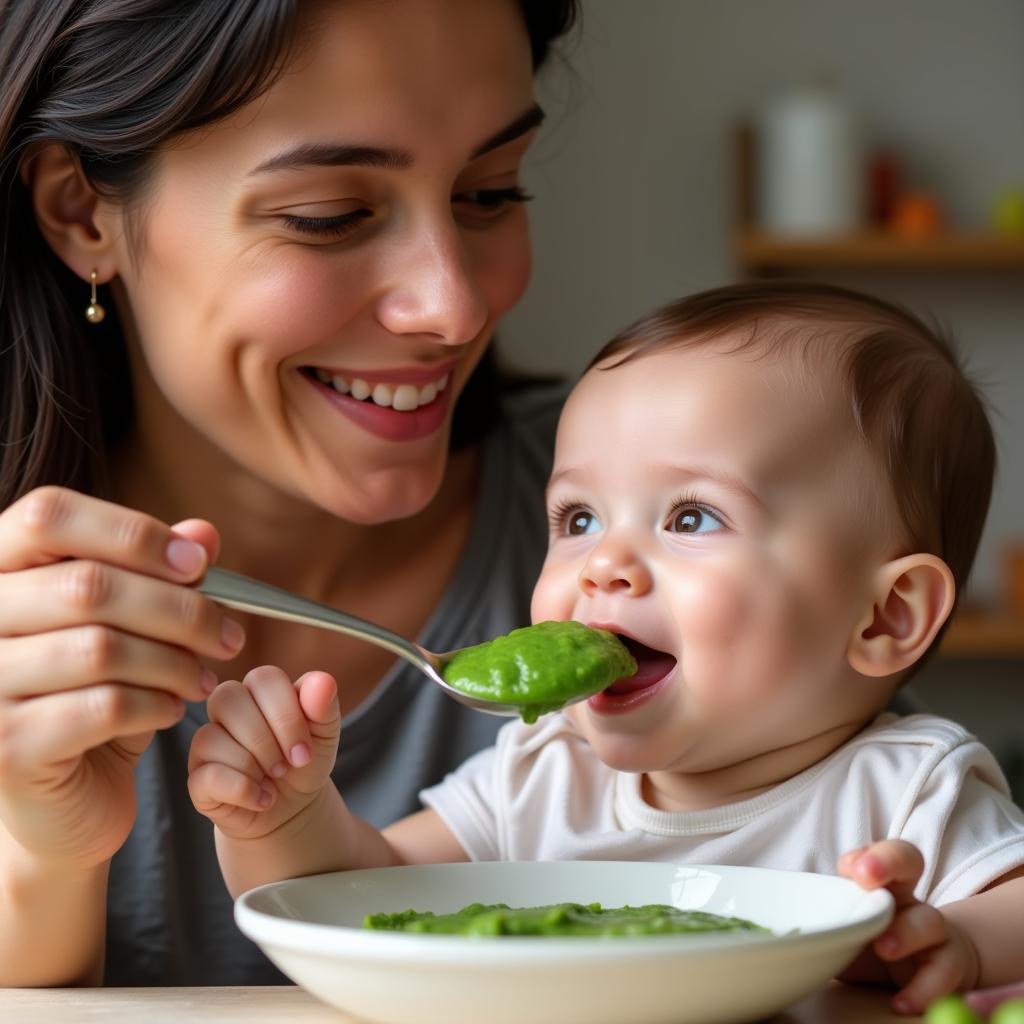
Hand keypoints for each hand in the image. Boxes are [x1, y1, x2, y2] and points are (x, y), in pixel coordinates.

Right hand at [0, 487, 243, 869]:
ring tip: (201, 676)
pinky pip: (103, 708)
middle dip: (178, 610)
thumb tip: (203, 534)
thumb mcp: (131, 627)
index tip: (199, 564)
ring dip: (173, 662)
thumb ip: (159, 575)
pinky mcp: (5, 746)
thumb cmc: (94, 695)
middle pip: (87, 586)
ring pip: (101, 649)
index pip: (49, 516)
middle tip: (226, 635)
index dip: (131, 532)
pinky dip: (156, 704)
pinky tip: (173, 708)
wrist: (64, 798)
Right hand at [187, 665, 339, 840]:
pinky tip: (262, 798)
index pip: (262, 679)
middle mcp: (227, 709)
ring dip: (254, 765)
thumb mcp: (325, 733)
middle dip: (266, 739)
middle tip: (288, 765)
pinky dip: (244, 791)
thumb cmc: (305, 760)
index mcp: (259, 689)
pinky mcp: (197, 778)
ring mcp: (207, 742)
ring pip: (211, 737)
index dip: (285, 715)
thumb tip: (324, 681)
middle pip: (228, 698)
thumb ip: (324, 706)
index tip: (305, 750)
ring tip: (274, 781)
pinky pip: (209, 775)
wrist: (294, 807)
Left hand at [838, 839, 980, 1014]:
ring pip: (929, 920)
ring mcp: (931, 929)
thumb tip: (782, 929)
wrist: (928, 969)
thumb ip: (826, 919)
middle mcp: (908, 896)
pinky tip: (901, 1001)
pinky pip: (944, 973)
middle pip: (909, 861)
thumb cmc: (873, 940)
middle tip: (864, 878)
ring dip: (905, 933)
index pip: (879, 851)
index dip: (868, 854)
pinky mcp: (948, 965)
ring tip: (884, 948)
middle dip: (888, 861)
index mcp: (882, 881)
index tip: (848, 869)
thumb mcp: (847, 925)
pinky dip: (924, 990)